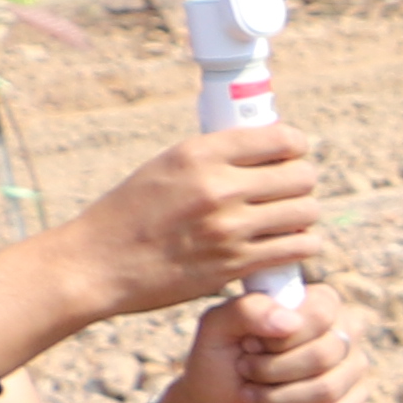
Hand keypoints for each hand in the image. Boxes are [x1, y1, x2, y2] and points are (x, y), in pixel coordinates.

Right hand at [56, 125, 320, 324]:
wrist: (95, 264)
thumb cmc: (130, 214)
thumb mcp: (165, 167)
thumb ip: (214, 157)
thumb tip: (266, 145)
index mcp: (199, 154)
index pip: (280, 138)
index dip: (295, 147)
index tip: (291, 156)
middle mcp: (217, 187)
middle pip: (302, 176)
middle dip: (302, 183)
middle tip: (289, 192)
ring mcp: (228, 228)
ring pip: (306, 213)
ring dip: (304, 217)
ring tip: (288, 220)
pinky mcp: (235, 264)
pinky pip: (298, 249)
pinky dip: (302, 247)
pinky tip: (288, 245)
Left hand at [176, 285, 364, 402]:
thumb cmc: (220, 362)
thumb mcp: (216, 328)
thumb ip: (245, 310)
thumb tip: (289, 322)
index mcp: (318, 302)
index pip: (321, 313)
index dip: (281, 338)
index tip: (250, 345)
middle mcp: (344, 331)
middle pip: (325, 354)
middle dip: (273, 371)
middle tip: (246, 372)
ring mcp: (353, 370)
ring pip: (327, 390)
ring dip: (276, 399)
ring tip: (252, 396)